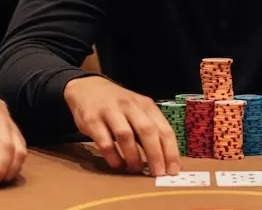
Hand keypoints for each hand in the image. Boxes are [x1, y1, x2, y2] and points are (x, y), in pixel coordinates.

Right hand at [63, 76, 179, 176]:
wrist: (87, 87)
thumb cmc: (118, 105)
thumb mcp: (138, 110)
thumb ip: (150, 129)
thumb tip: (165, 159)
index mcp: (146, 105)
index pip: (164, 129)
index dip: (171, 151)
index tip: (173, 170)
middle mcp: (130, 105)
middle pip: (147, 131)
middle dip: (155, 155)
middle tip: (158, 174)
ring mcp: (110, 111)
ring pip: (126, 135)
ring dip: (133, 157)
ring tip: (136, 170)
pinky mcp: (92, 120)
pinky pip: (104, 142)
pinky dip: (113, 157)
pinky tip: (118, 165)